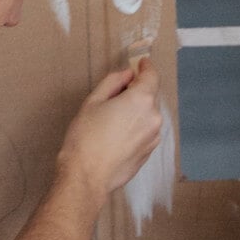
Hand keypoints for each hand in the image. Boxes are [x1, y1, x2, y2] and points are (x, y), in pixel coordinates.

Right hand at [57, 58, 163, 199]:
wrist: (87, 176)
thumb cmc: (86, 138)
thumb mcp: (93, 102)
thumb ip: (113, 82)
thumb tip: (127, 74)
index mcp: (141, 100)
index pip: (151, 76)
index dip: (146, 67)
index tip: (142, 63)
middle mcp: (153, 117)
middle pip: (150, 96)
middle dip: (137, 91)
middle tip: (117, 95)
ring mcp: (153, 136)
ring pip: (148, 115)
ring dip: (137, 111)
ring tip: (113, 120)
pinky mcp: (149, 152)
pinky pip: (146, 131)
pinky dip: (137, 127)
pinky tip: (117, 135)